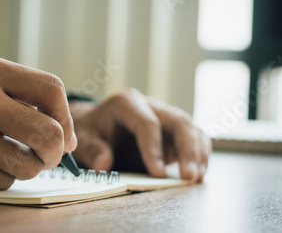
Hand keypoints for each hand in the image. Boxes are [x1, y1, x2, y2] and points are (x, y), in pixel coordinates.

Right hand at [0, 53, 75, 193]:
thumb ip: (13, 92)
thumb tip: (63, 127)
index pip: (51, 88)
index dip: (66, 114)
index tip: (65, 132)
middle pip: (51, 132)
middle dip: (58, 150)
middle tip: (50, 154)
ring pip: (32, 163)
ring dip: (27, 166)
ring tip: (5, 156)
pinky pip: (5, 181)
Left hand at [70, 88, 209, 181]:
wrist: (95, 124)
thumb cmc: (89, 131)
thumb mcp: (82, 139)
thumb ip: (91, 150)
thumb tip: (104, 164)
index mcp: (126, 103)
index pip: (147, 123)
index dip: (154, 148)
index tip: (157, 173)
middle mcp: (150, 105)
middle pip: (178, 122)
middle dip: (187, 149)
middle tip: (189, 177)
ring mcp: (164, 115)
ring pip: (190, 128)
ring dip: (198, 153)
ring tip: (197, 178)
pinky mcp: (173, 128)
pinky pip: (193, 137)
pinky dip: (199, 154)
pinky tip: (198, 173)